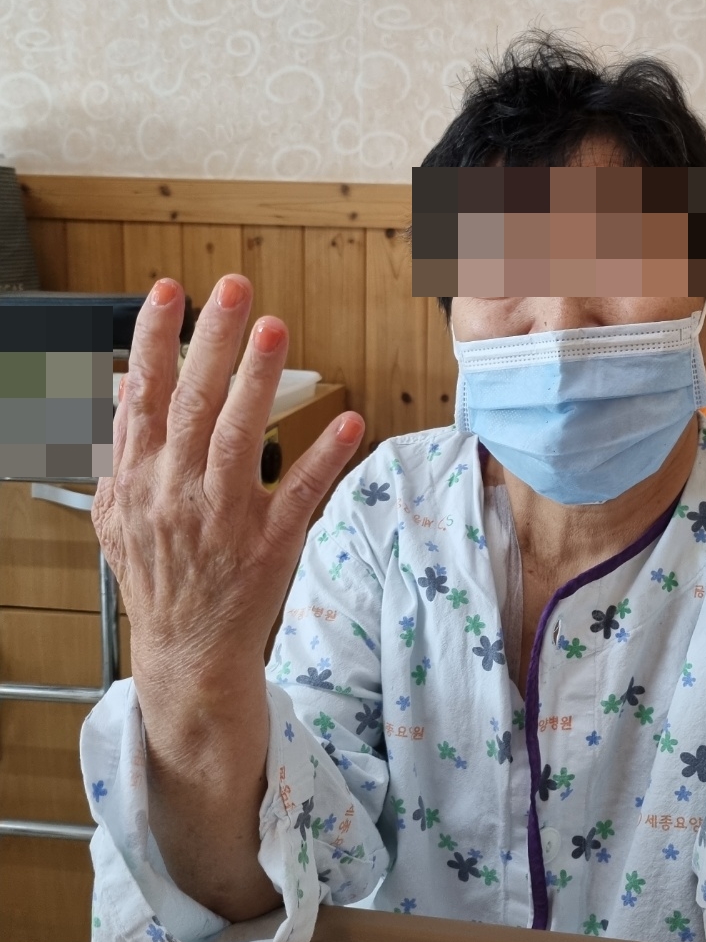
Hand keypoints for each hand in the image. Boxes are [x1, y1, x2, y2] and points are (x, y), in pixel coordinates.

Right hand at [91, 275, 364, 686]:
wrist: (187, 654)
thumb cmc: (160, 576)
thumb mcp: (120, 514)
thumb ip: (122, 448)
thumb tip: (122, 384)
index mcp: (142, 478)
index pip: (143, 396)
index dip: (155, 340)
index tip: (170, 290)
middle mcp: (178, 492)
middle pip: (192, 405)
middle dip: (212, 342)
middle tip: (234, 287)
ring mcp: (224, 519)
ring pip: (239, 440)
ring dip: (257, 383)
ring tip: (276, 329)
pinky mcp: (270, 544)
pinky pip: (300, 494)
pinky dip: (323, 456)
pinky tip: (349, 420)